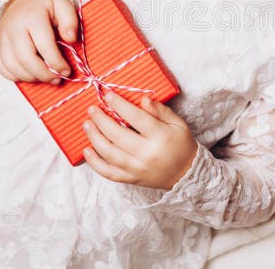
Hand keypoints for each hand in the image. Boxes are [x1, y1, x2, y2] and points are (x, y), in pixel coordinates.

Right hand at [0, 0, 78, 83]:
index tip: (66, 71)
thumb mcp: (62, 3)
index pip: (45, 46)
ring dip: (30, 77)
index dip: (57, 63)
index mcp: (32, 17)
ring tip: (45, 77)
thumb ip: (70, 20)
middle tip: (56, 79)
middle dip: (43, 74)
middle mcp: (13, 28)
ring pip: (11, 66)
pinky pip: (0, 66)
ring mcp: (2, 37)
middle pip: (26, 59)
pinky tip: (29, 74)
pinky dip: (14, 75)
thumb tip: (71, 39)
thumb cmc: (44, 3)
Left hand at [83, 92, 197, 190]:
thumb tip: (143, 99)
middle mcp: (147, 153)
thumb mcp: (178, 123)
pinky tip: (87, 150)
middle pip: (117, 134)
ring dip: (94, 137)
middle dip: (101, 120)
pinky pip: (108, 172)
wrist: (187, 173)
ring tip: (87, 125)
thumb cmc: (182, 145)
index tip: (107, 96)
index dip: (119, 105)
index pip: (136, 117)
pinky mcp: (131, 179)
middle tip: (92, 109)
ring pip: (109, 153)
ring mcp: (137, 168)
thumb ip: (160, 111)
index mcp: (160, 136)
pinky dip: (95, 162)